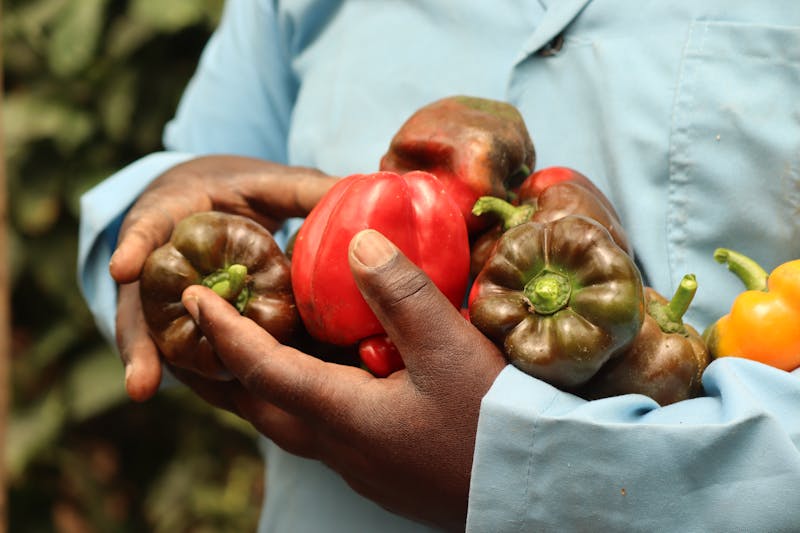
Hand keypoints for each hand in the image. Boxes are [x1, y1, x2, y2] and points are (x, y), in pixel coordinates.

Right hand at [110, 155, 334, 400]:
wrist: (205, 195)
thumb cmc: (240, 188)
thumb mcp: (269, 183)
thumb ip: (307, 191)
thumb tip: (370, 190)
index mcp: (174, 208)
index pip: (151, 222)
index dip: (138, 243)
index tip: (124, 267)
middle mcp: (159, 249)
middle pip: (142, 291)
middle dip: (138, 333)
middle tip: (139, 375)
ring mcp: (161, 284)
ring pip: (149, 322)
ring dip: (148, 357)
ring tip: (143, 389)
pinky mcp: (177, 309)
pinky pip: (175, 336)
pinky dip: (178, 362)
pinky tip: (182, 390)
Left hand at [176, 229, 507, 529]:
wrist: (537, 489)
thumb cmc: (493, 421)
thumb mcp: (450, 349)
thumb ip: (401, 294)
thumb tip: (355, 244)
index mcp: (342, 414)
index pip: (262, 367)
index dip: (224, 329)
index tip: (194, 296)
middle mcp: (339, 446)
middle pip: (259, 406)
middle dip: (221, 370)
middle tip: (200, 336)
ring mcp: (361, 463)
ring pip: (289, 422)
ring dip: (261, 387)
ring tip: (252, 351)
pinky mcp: (385, 469)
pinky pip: (323, 430)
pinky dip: (302, 398)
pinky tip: (328, 378)